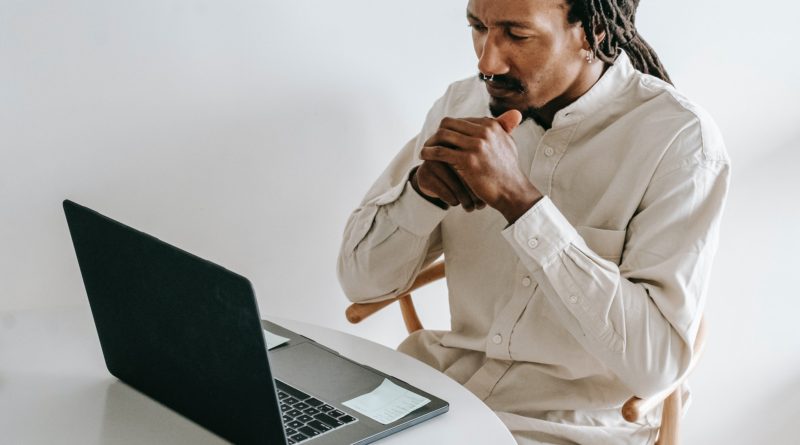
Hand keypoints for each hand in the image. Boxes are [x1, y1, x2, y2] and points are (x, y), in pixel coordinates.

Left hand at [420, 110, 541, 222]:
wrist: (512, 191)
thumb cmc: (508, 171)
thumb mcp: (509, 143)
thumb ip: (504, 128)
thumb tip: (510, 114)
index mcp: (491, 126)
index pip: (461, 120)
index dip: (449, 130)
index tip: (443, 139)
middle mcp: (484, 131)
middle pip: (449, 124)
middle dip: (437, 133)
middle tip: (431, 143)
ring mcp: (476, 145)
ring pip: (443, 135)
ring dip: (430, 142)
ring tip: (425, 150)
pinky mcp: (467, 160)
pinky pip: (440, 151)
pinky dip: (429, 152)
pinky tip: (424, 156)